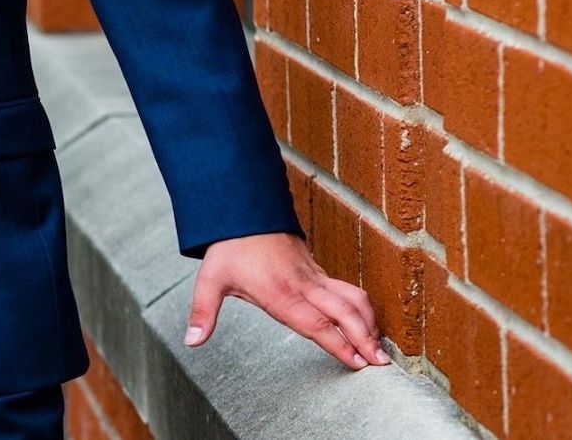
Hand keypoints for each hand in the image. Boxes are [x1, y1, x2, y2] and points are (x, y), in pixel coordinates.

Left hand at [183, 231, 389, 369]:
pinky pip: (347, 288)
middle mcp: (303, 286)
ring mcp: (314, 276)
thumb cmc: (229, 247)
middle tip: (380, 363)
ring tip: (379, 348)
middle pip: (343, 312)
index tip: (356, 362)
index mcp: (280, 293)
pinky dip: (361, 307)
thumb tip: (191, 340)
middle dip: (364, 338)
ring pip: (351, 298)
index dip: (338, 343)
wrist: (243, 209)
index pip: (316, 323)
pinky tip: (366, 323)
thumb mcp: (210, 279)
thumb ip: (203, 312)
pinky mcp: (317, 269)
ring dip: (368, 321)